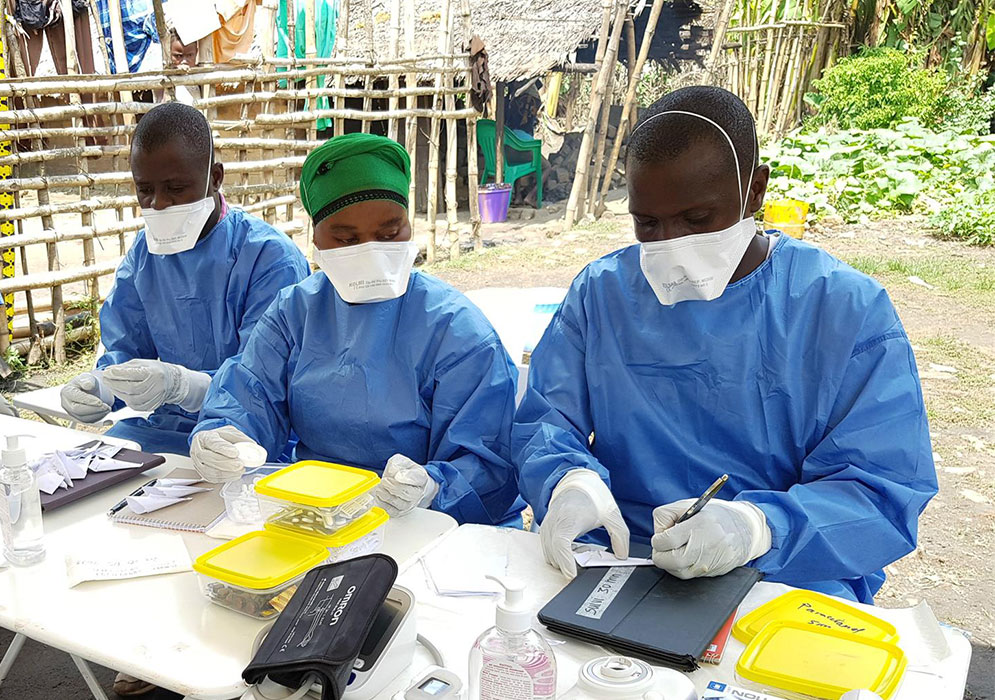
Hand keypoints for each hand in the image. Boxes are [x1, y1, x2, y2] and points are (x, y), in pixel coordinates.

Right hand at [60, 372, 112, 422]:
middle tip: (106, 407)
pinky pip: (88, 421)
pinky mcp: (79, 417)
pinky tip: (105, 412)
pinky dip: (98, 417)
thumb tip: (88, 385)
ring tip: (108, 408)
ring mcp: (72, 412)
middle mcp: (66, 404)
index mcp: (66, 392)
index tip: (100, 402)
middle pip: (78, 410)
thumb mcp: (87, 378)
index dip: (88, 400)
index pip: (76, 398)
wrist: (89, 389)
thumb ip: (87, 380)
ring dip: (98, 414)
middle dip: (94, 409)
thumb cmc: (87, 382)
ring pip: (83, 418)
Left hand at [102, 359, 209, 411]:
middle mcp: (156, 386)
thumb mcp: (142, 363)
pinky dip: (125, 400)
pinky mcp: (151, 406)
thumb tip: (109, 371)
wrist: (172, 382)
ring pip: (131, 399)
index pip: (133, 375)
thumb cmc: (155, 371)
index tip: (107, 372)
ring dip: (118, 392)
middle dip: (114, 384)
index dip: (117, 374)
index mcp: (154, 373)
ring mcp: (155, 398)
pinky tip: (122, 393)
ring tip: (112, 386)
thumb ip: (126, 367)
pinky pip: (134, 406)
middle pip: (131, 388)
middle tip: (106, 379)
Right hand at [190, 426, 259, 482]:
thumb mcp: (230, 432)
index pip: (213, 443)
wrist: (209, 445)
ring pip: (211, 471)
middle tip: (240, 464)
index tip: (235, 453)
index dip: (224, 449)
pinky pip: (213, 478)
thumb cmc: (219, 438)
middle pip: (210, 458)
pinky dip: (226, 478)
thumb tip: (253, 446)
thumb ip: (241, 438)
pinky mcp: (202, 473)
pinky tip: (235, 474)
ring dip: (228, 472)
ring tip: (241, 470)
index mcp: (204, 437)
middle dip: (227, 463)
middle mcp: (198, 450)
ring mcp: (198, 463)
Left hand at [375, 454, 438, 517]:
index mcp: (421, 477)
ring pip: (399, 504)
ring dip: (386, 495)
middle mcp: (418, 492)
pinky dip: (382, 503)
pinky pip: (391, 511)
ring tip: (380, 487)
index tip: (398, 475)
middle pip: (408, 493)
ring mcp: (410, 504)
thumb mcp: (401, 461)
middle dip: (394, 487)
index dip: (407, 477)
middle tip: (385, 480)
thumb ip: (397, 464)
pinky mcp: (400, 512)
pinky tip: (379, 495)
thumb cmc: (404, 471)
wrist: (406, 482)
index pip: (417, 478)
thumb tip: (393, 473)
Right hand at [540, 469, 629, 577]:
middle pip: (554, 554)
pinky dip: (557, 554)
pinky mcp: (545, 529)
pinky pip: (547, 549)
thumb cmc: (592, 497)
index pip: (561, 544)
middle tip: (585, 566)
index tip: (572, 575)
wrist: (577, 482)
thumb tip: (622, 556)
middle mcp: (554, 523)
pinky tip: (572, 549)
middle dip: (568, 565)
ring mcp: (547, 526)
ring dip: (562, 561)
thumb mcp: (612, 514)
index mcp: (570, 519)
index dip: (565, 562)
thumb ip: (620, 536)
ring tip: (581, 554)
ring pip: (549, 554)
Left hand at [651, 498, 770, 578]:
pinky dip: (683, 568)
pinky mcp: (713, 573)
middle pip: (669, 561)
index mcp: (699, 525)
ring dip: (670, 563)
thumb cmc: (717, 515)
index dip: (658, 540)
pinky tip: (687, 556)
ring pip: (677, 572)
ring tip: (676, 550)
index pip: (666, 541)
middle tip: (663, 547)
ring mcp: (710, 562)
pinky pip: (689, 575)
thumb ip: (667, 515)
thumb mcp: (690, 505)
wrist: (746, 529)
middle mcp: (706, 545)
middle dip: (660, 555)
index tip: (660, 538)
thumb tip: (657, 533)